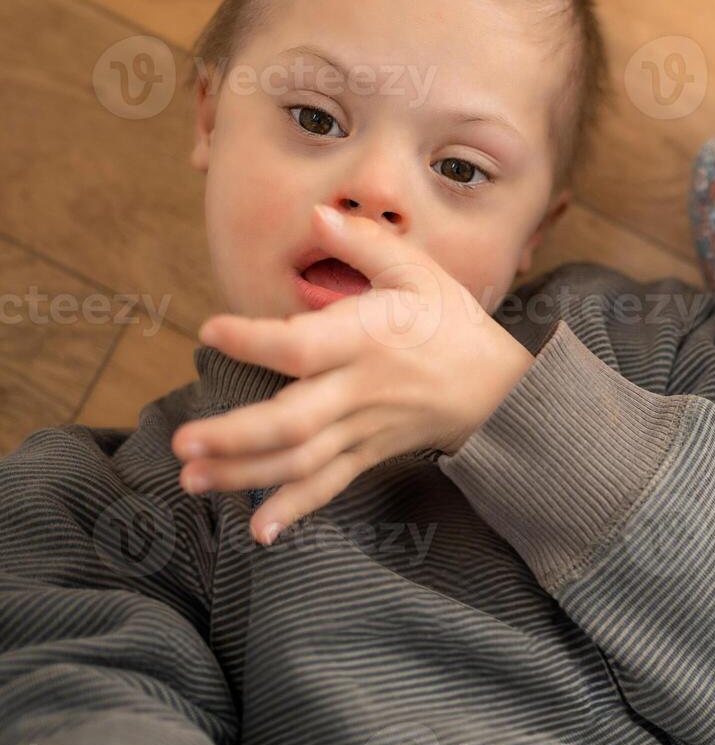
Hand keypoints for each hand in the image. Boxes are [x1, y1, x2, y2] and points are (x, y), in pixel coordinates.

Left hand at [171, 204, 533, 544]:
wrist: (501, 389)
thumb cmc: (452, 325)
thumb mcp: (420, 273)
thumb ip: (366, 244)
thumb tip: (317, 214)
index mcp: (368, 339)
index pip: (304, 345)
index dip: (256, 340)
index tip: (211, 330)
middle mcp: (361, 390)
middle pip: (294, 422)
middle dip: (236, 435)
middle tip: (184, 442)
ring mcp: (363, 428)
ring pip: (301, 461)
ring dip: (244, 475)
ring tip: (190, 479)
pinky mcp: (368, 453)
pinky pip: (328, 486)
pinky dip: (294, 510)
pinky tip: (257, 530)